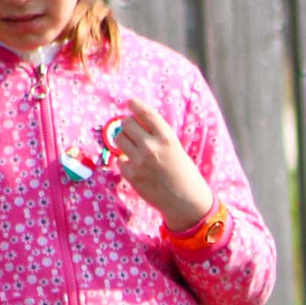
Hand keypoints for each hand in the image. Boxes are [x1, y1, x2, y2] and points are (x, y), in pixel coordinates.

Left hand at [110, 99, 216, 232]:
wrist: (186, 201)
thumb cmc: (183, 172)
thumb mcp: (175, 148)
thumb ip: (156, 135)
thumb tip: (132, 122)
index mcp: (166, 137)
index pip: (144, 112)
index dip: (134, 104)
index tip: (130, 103)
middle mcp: (151, 147)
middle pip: (126, 123)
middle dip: (128, 126)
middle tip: (134, 134)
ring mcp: (139, 161)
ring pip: (118, 138)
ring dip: (124, 141)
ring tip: (135, 149)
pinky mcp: (131, 175)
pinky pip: (119, 159)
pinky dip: (125, 161)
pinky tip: (137, 167)